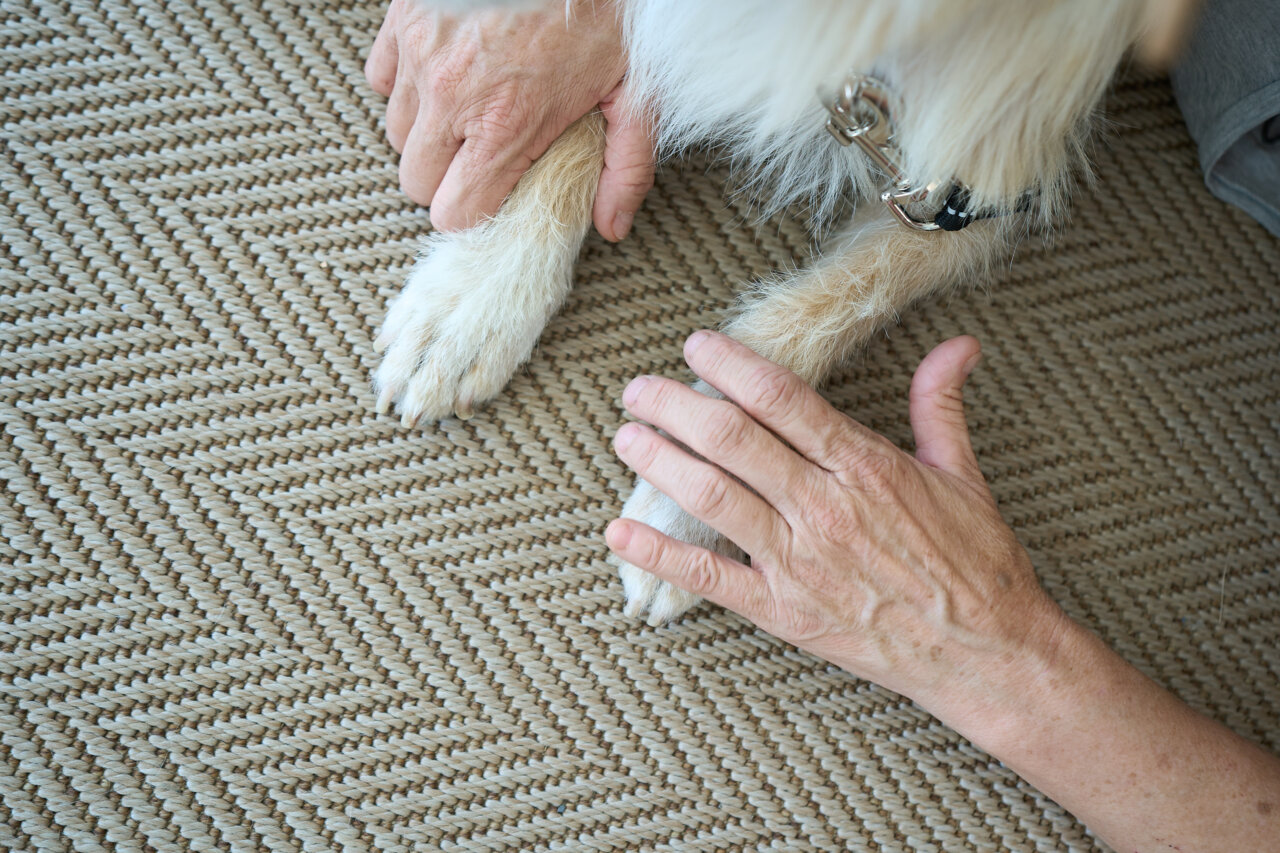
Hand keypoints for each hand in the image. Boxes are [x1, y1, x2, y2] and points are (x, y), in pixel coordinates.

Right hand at [364, 0, 653, 240]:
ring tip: (473, 107)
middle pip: (415, 181)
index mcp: (506, 124)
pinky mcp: (404, 18)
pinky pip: (382, 78)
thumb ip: (626, 167)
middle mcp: (452, 94)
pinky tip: (449, 72)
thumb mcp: (636, 92)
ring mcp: (420, 53)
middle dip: (449, 178)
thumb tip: (612, 225)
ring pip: (397, 132)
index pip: (453, 213)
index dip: (475, 210)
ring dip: (430, 131)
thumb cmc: (607, 11)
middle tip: (486, 152)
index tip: (497, 193)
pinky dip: (409, 83)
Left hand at [608, 332, 1279, 851]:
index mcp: (865, 465)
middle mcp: (823, 506)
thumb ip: (940, 405)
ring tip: (625, 438)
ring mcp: (799, 560)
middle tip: (637, 389)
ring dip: (659, 463)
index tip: (694, 346)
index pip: (781, 399)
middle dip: (674, 407)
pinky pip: (711, 578)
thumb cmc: (975, 564)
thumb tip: (957, 344)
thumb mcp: (963, 474)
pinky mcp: (783, 610)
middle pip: (732, 441)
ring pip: (712, 497)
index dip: (730, 366)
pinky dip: (660, 554)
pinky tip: (619, 534)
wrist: (986, 653)